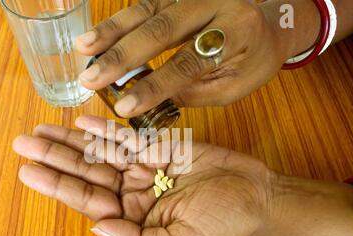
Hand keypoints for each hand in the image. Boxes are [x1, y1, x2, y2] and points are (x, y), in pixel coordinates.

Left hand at [13, 116, 273, 235]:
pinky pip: (126, 138)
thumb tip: (98, 227)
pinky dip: (104, 130)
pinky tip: (81, 122)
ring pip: (100, 153)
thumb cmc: (222, 223)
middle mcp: (132, 193)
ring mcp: (143, 168)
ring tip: (42, 130)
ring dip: (71, 141)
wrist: (255, 194)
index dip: (57, 185)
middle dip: (55, 158)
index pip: (87, 201)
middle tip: (24, 143)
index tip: (29, 170)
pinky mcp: (158, 148)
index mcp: (132, 220)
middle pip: (86, 173)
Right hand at [76, 0, 290, 116]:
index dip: (154, 86)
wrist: (268, 22)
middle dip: (122, 56)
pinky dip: (118, 21)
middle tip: (91, 79)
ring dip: (111, 31)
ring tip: (83, 50)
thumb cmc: (252, 59)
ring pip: (146, 10)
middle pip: (161, 30)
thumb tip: (148, 100)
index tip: (124, 108)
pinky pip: (144, 3)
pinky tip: (96, 35)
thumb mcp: (232, 86)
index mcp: (236, 33)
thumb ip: (192, 92)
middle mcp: (214, 4)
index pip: (188, 62)